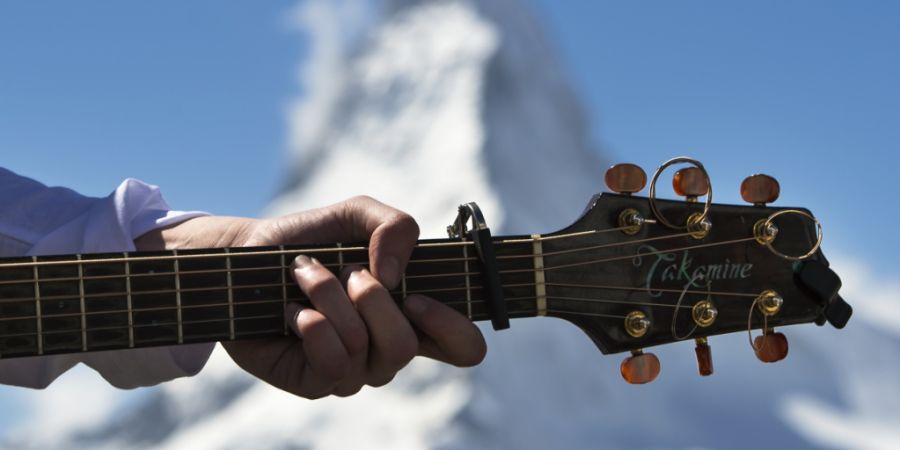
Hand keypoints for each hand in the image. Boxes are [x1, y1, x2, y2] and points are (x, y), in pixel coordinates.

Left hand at [137, 196, 485, 397]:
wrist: (247, 253)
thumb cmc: (311, 239)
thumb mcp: (358, 214)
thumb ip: (395, 226)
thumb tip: (392, 277)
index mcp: (412, 315)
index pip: (464, 348)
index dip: (453, 328)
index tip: (418, 296)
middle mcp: (387, 349)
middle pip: (407, 346)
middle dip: (372, 298)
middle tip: (346, 270)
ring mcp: (352, 370)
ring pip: (363, 349)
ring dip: (330, 297)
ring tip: (304, 274)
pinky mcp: (313, 382)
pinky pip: (331, 366)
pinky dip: (312, 325)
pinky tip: (291, 310)